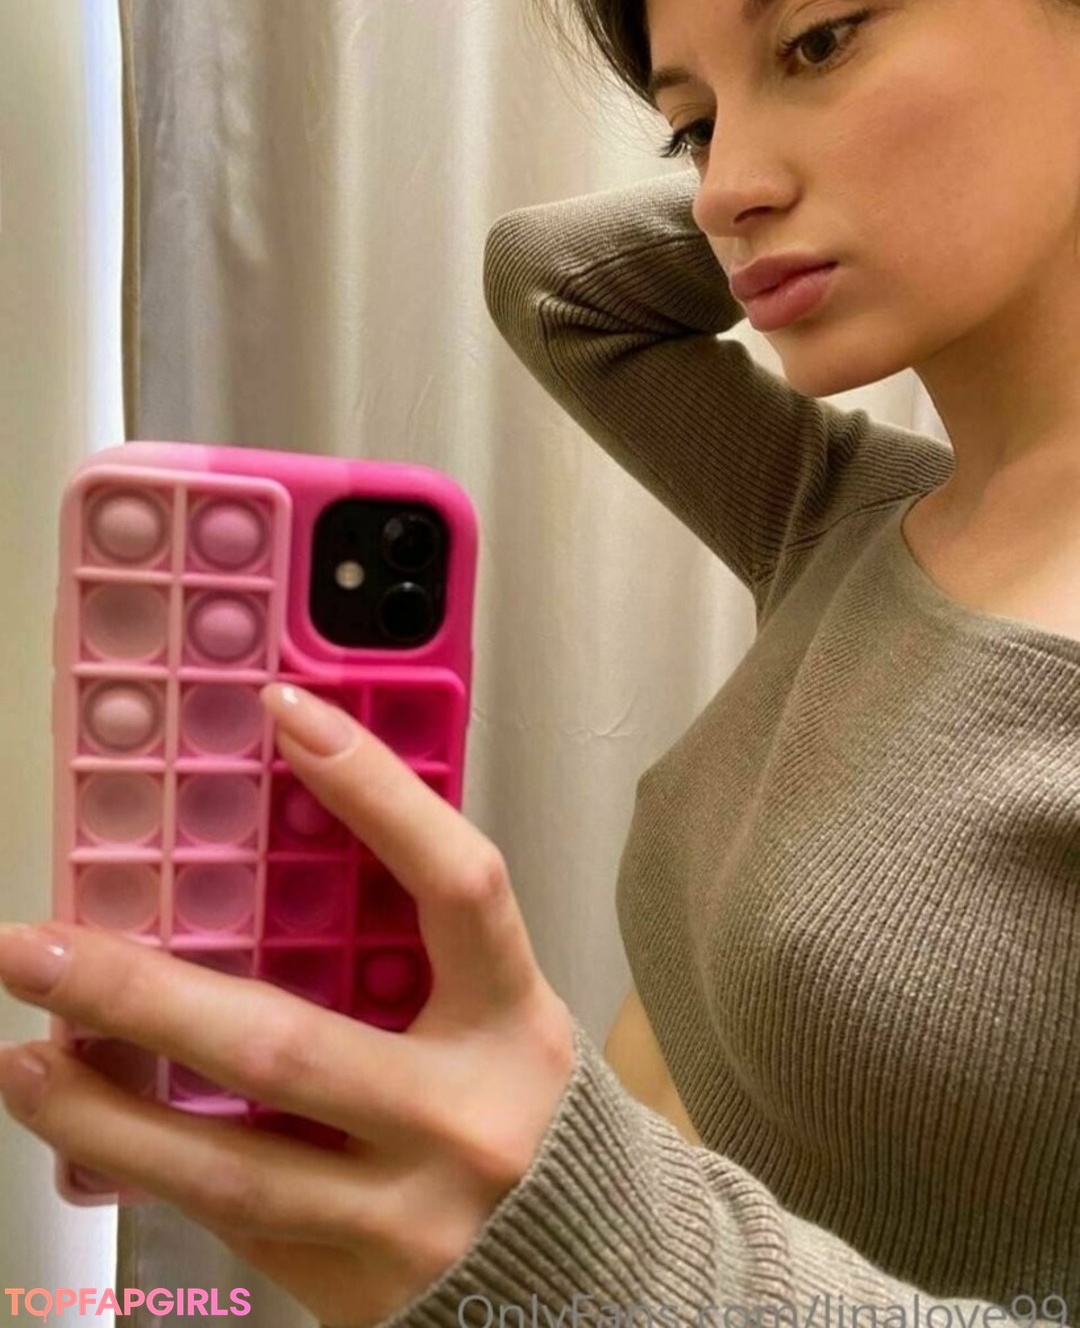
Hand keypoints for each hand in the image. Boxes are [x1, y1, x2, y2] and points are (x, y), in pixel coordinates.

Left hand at [0, 682, 575, 1327]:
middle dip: (143, 995)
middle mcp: (467, 1119)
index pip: (458, 884)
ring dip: (104, 1113)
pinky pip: (233, 1220)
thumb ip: (411, 956)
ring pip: (228, 1164)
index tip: (287, 713)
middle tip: (39, 945)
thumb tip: (278, 870)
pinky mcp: (357, 1287)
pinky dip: (149, 1171)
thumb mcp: (499, 1020)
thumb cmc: (521, 1112)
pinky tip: (89, 1132)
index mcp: (514, 1022)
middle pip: (287, 1043)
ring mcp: (408, 1217)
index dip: (378, 792)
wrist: (588, 1275)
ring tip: (25, 1060)